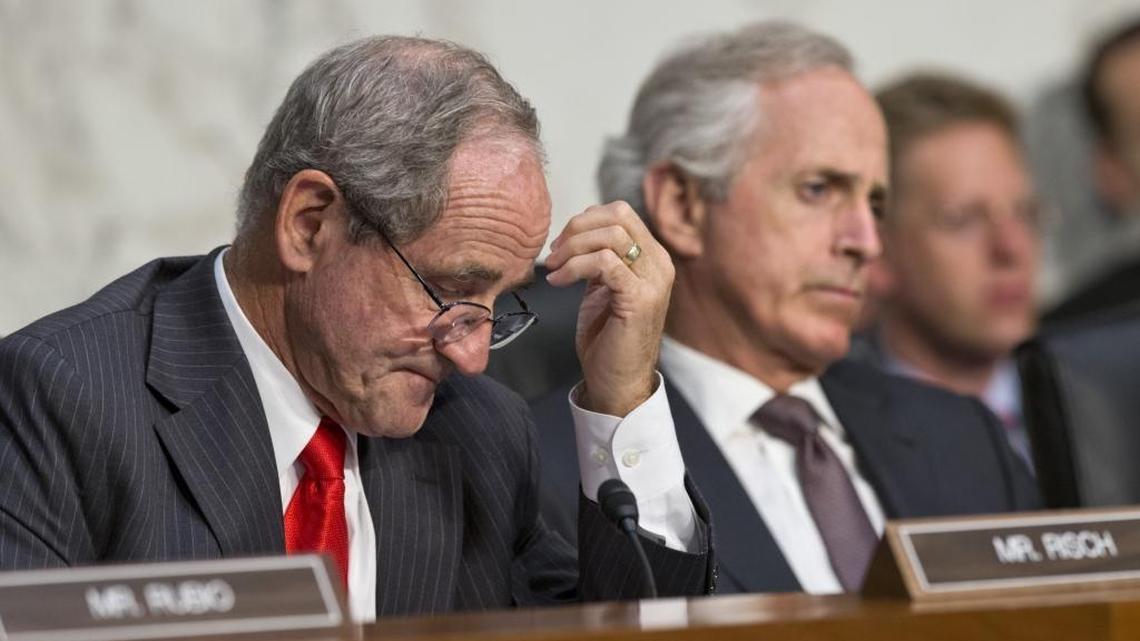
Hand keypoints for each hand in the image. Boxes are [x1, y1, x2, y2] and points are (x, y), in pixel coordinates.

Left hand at [544, 201, 673, 415]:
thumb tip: (577, 230)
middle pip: (617, 216)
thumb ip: (600, 257)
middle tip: (554, 253)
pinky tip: (558, 282)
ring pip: (610, 236)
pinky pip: (605, 263)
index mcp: (652, 257)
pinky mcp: (640, 299)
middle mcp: (659, 264)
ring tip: (554, 269)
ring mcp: (653, 281)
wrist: (618, 381)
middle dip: (576, 229)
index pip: (621, 212)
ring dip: (572, 248)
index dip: (585, 220)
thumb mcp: (604, 287)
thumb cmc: (608, 337)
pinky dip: (574, 267)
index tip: (561, 243)